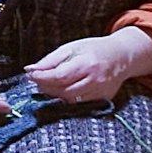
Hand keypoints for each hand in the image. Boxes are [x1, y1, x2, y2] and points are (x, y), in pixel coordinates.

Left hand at [26, 29, 151, 106]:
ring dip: (54, 95)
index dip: (42, 78)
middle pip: (64, 90)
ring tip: (47, 86)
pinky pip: (80, 104)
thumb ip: (50, 60)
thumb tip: (30, 69)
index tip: (30, 75)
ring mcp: (101, 92)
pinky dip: (67, 99)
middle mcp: (95, 80)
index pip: (59, 76)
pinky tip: (61, 92)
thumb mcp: (71, 48)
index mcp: (87, 63)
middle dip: (46, 87)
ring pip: (70, 100)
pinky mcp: (103, 99)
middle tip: (37, 81)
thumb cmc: (93, 49)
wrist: (121, 56)